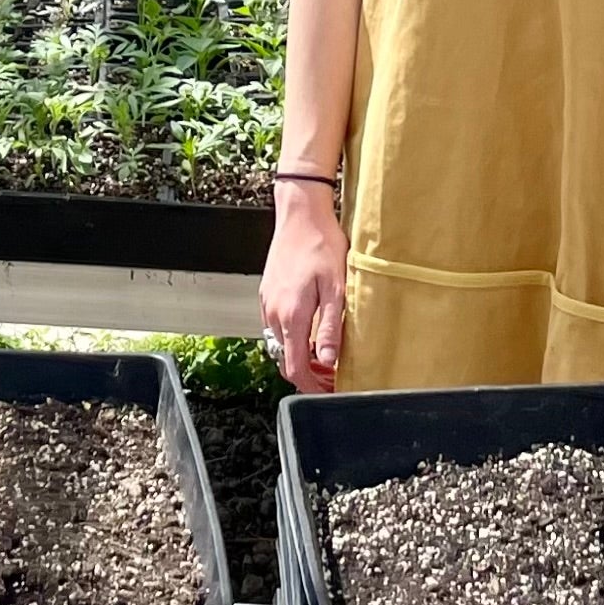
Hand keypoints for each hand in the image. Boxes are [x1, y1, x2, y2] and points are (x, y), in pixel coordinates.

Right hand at [259, 183, 348, 392]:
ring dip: (300, 355)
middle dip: (308, 373)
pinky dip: (292, 337)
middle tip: (332, 375)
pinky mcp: (267, 293)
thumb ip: (331, 327)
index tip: (329, 391)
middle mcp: (274, 313)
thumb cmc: (321, 244)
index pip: (295, 368)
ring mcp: (268, 303)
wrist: (301, 214)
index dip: (312, 386)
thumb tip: (329, 361)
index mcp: (291, 316)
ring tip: (325, 354)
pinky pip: (276, 327)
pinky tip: (311, 329)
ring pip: (280, 344)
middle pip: (286, 360)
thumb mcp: (336, 287)